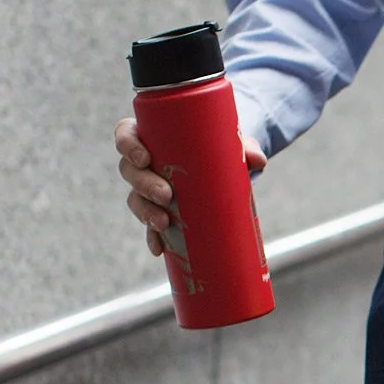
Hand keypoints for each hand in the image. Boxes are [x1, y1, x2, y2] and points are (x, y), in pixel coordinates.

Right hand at [115, 117, 266, 255]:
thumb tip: (258, 160)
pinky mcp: (162, 211)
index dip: (128, 145)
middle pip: (130, 171)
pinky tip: (159, 248)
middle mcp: (146, 163)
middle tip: (166, 195)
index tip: (145, 158)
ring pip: (136, 199)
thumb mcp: (233, 145)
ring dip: (145, 212)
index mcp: (153, 137)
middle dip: (144, 184)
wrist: (227, 169)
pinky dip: (153, 237)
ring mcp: (150, 189)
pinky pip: (150, 225)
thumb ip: (246, 148)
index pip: (126, 134)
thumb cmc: (221, 148)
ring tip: (163, 223)